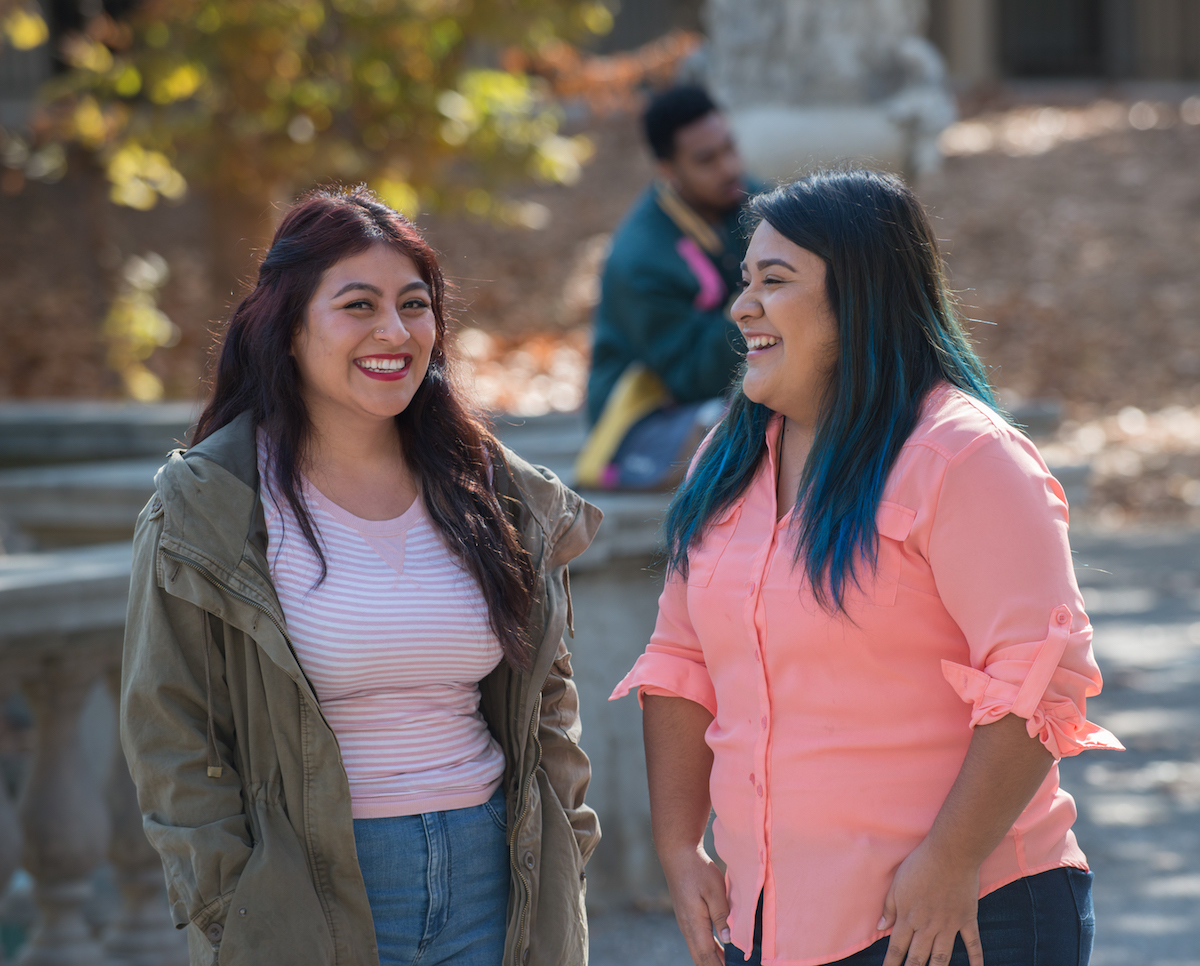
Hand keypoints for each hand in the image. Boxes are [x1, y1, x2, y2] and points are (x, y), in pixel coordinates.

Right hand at [659, 845, 729, 965]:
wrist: (677, 854)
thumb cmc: (697, 869)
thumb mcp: (714, 890)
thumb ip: (721, 916)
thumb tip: (729, 939)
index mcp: (694, 923)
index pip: (707, 956)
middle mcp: (687, 927)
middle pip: (701, 958)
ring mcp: (686, 922)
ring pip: (699, 950)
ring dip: (713, 959)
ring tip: (730, 964)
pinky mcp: (688, 916)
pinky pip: (699, 940)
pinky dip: (711, 949)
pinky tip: (722, 949)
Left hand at [878, 840, 983, 965]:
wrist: (950, 854)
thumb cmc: (920, 865)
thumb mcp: (897, 883)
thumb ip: (889, 907)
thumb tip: (880, 928)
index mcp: (909, 917)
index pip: (896, 947)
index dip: (891, 964)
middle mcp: (928, 926)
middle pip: (918, 957)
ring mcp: (949, 925)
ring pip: (942, 957)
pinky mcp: (967, 919)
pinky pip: (973, 944)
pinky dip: (975, 959)